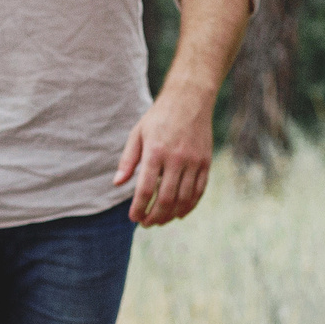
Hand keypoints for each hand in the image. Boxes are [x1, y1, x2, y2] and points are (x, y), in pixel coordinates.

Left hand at [113, 84, 214, 225]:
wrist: (190, 100)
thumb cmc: (158, 117)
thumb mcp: (137, 134)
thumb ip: (128, 160)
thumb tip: (117, 183)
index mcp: (155, 152)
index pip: (145, 189)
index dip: (139, 208)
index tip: (133, 218)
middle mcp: (176, 159)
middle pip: (166, 198)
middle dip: (155, 216)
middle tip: (146, 224)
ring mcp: (194, 161)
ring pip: (184, 198)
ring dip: (172, 215)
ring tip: (161, 221)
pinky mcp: (206, 162)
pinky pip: (199, 190)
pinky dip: (190, 205)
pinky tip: (180, 213)